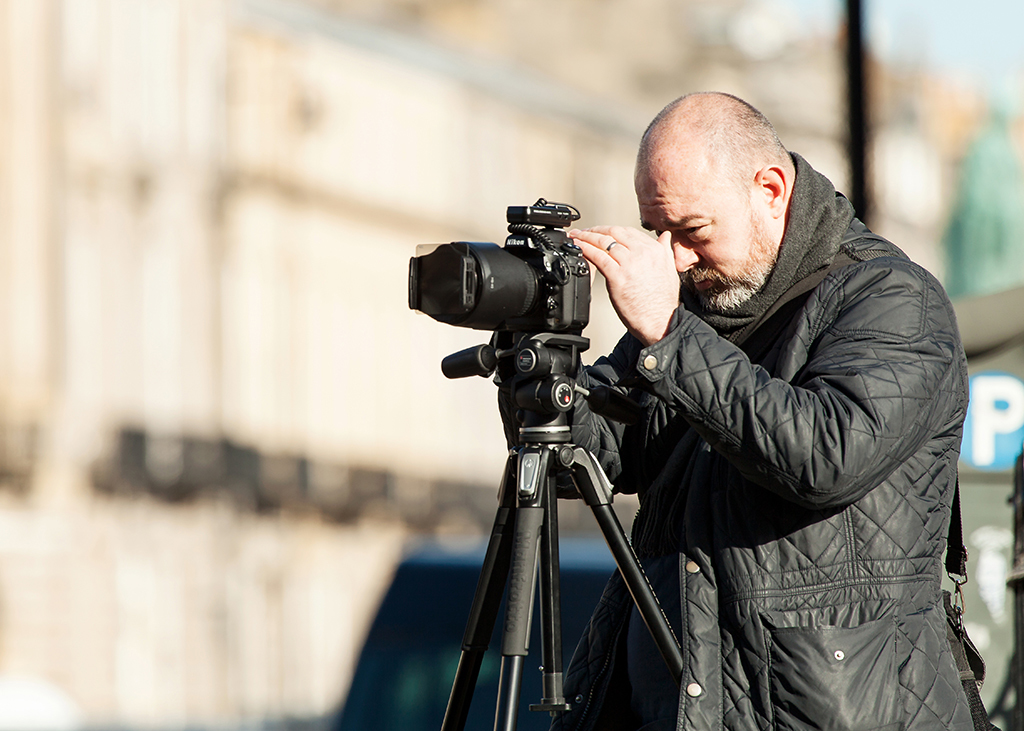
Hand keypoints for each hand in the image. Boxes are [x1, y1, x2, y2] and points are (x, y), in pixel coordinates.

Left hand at [570, 226, 679, 346]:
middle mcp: (643, 253)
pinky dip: (585, 249)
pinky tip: (578, 247)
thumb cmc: (662, 302)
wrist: (661, 322)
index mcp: (655, 250)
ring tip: (575, 237)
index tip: (600, 231)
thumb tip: (664, 237)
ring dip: (586, 237)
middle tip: (583, 231)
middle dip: (595, 230)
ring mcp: (629, 263)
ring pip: (603, 242)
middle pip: (614, 232)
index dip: (610, 229)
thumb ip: (665, 251)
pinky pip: (598, 257)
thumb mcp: (670, 270)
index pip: (628, 231)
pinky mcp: (617, 276)